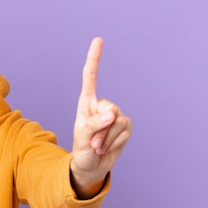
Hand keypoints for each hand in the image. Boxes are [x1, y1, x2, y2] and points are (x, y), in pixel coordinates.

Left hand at [70, 38, 131, 197]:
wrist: (91, 167)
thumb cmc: (82, 150)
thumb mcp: (83, 137)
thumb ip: (95, 124)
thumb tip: (113, 114)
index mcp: (86, 103)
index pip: (91, 77)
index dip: (94, 59)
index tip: (98, 40)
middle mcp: (101, 106)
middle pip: (111, 108)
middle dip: (102, 128)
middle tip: (93, 143)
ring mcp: (115, 115)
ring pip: (118, 122)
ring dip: (107, 139)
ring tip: (98, 147)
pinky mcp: (125, 126)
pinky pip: (125, 131)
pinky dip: (116, 142)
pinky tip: (107, 147)